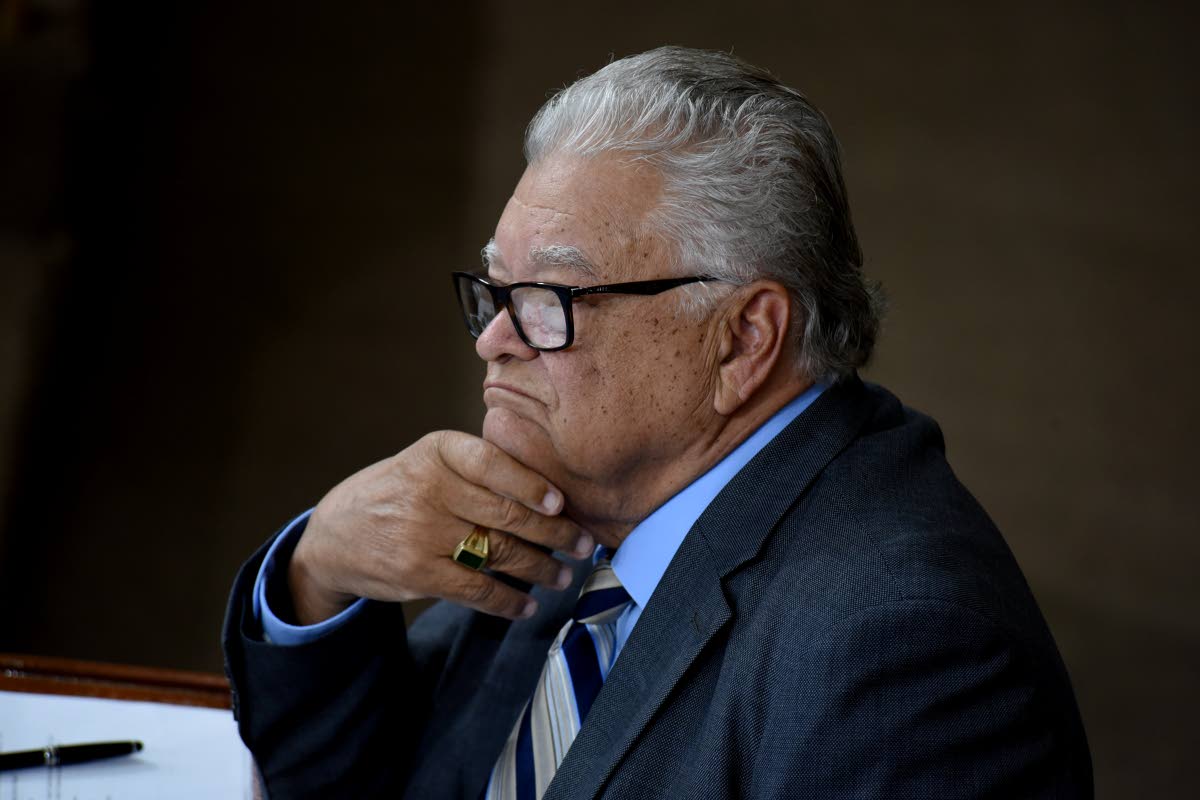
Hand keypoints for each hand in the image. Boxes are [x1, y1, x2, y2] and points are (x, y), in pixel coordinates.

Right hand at [287, 430, 593, 624]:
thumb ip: (478, 469)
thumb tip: (551, 496)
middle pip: (505, 513)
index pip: (492, 463)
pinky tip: (526, 605)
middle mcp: (429, 488)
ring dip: (540, 569)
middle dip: (554, 533)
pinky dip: (507, 601)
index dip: (530, 484)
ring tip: (563, 576)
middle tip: (584, 544)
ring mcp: (422, 533)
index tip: (560, 502)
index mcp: (438, 451)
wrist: (334, 534)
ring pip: (498, 552)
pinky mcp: (417, 573)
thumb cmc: (399, 492)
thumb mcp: (427, 461)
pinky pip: (476, 589)